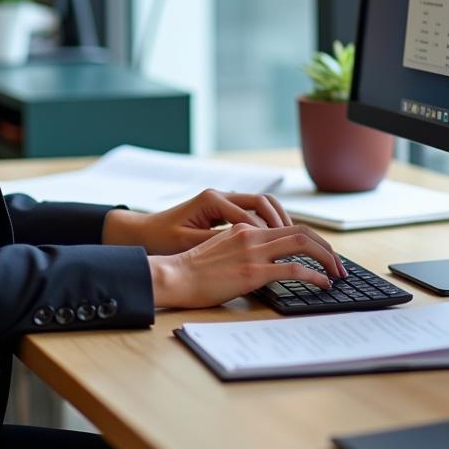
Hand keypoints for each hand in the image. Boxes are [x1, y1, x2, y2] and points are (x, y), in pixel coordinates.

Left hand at [104, 189, 294, 254]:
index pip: (253, 214)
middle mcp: (221, 196)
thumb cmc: (162, 239)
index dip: (273, 233)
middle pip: (264, 202)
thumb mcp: (190, 244)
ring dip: (280, 221)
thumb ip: (221, 244)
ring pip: (261, 205)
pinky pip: (252, 212)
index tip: (290, 252)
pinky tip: (276, 242)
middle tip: (305, 242)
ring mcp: (222, 201)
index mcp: (213, 200)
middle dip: (286, 222)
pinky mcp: (221, 211)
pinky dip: (268, 224)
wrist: (142, 233)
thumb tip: (252, 248)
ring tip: (297, 242)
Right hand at [147, 223, 345, 308]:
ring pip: (301, 244)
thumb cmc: (192, 270)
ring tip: (337, 274)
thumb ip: (242, 249)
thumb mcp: (220, 250)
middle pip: (301, 231)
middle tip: (339, 264)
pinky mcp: (252, 272)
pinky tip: (322, 284)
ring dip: (326, 258)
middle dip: (326, 247)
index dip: (310, 238)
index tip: (322, 254)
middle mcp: (252, 234)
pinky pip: (292, 269)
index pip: (287, 226)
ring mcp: (253, 252)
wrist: (174, 276)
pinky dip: (314, 275)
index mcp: (245, 228)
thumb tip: (263, 262)